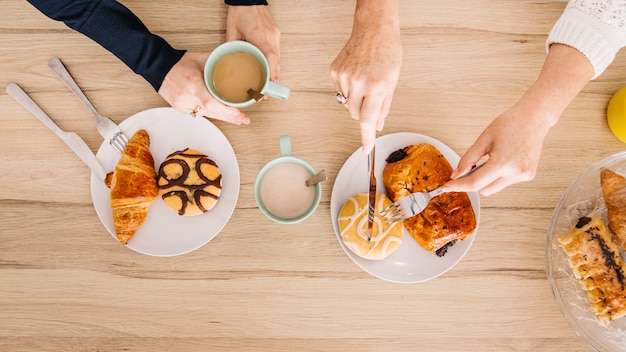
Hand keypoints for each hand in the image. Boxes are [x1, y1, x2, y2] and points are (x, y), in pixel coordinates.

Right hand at [158, 51, 250, 124]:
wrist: (158, 66)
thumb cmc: (179, 62)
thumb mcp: (201, 58)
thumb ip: (218, 60)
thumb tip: (236, 59)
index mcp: (192, 84)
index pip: (211, 103)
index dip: (226, 111)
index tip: (239, 114)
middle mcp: (186, 97)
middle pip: (212, 112)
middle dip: (231, 117)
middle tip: (245, 119)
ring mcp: (182, 105)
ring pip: (207, 115)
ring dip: (223, 117)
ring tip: (238, 119)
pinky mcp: (180, 108)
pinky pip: (199, 113)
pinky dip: (211, 113)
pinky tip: (222, 114)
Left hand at [226, 5, 280, 81]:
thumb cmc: (240, 11)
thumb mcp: (231, 31)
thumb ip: (232, 48)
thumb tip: (230, 63)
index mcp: (259, 34)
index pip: (270, 56)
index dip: (273, 72)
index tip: (272, 84)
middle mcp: (270, 35)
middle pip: (276, 61)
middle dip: (273, 77)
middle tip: (268, 92)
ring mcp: (275, 34)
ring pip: (278, 58)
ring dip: (274, 71)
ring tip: (270, 85)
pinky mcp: (276, 33)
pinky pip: (277, 51)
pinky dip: (274, 62)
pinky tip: (270, 70)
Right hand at [330, 0, 401, 153]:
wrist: (374, 29)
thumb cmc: (387, 51)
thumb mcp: (392, 81)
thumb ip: (384, 106)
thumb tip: (377, 126)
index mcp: (376, 86)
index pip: (368, 120)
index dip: (366, 137)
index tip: (366, 150)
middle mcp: (358, 82)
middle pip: (356, 114)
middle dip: (364, 111)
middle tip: (372, 96)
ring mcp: (344, 76)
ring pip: (347, 103)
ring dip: (356, 98)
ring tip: (364, 79)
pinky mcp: (335, 71)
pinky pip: (340, 91)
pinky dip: (348, 88)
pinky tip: (356, 74)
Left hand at [443, 106, 552, 195]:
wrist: (534, 118)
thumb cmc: (511, 124)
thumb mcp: (484, 139)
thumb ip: (467, 159)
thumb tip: (456, 174)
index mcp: (503, 163)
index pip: (475, 183)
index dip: (459, 186)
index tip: (448, 187)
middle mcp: (516, 172)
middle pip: (484, 190)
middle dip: (473, 182)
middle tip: (467, 170)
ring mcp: (523, 175)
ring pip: (495, 187)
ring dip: (487, 179)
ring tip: (490, 159)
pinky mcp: (528, 175)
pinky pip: (506, 182)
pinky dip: (499, 175)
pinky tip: (502, 160)